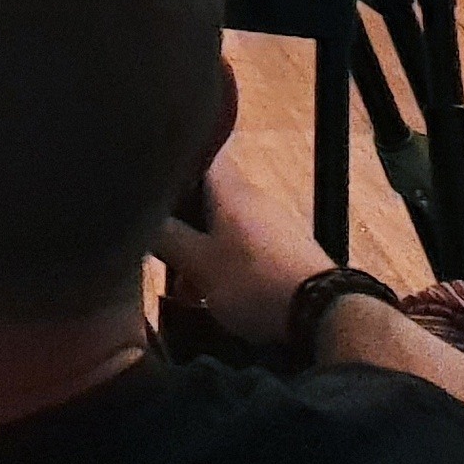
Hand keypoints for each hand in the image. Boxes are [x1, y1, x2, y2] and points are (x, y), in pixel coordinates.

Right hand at [152, 155, 330, 359]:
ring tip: (183, 289)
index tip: (149, 172)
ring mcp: (273, 224)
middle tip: (157, 248)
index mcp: (230, 189)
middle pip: (206, 195)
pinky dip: (224, 264)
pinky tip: (213, 297)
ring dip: (200, 250)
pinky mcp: (287, 251)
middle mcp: (253, 198)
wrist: (324, 313)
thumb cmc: (253, 281)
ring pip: (223, 227)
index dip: (173, 155)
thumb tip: (139, 213)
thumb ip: (166, 238)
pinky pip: (244, 248)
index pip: (200, 149)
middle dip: (180, 220)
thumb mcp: (199, 265)